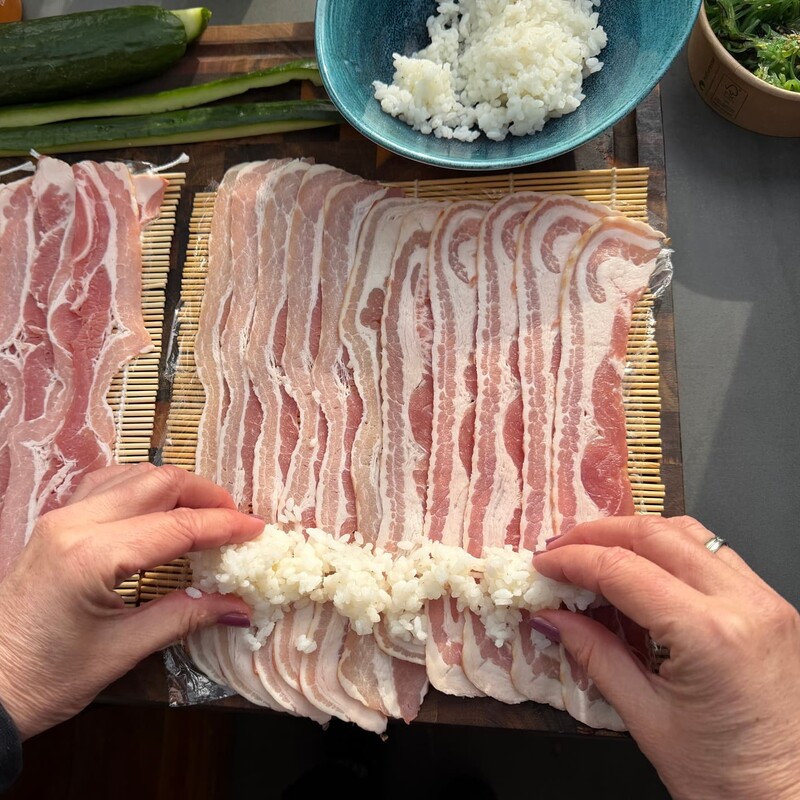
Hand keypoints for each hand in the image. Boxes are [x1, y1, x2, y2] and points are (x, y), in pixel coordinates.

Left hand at [0, 463, 262, 739]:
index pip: (177, 526)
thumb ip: (185, 617)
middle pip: (158, 482)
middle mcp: (75, 522)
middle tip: (235, 520)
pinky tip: (160, 509)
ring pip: (134, 475)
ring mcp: (61, 516)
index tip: (257, 530)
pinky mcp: (55, 522)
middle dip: (206, 495)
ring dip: (176, 487)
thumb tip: (241, 607)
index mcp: (93, 556)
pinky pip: (109, 483)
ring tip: (205, 513)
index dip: (224, 525)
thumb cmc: (49, 678)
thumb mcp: (122, 650)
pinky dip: (144, 487)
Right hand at [532, 515, 799, 799]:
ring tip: (597, 553)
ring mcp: (766, 601)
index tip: (542, 565)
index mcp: (709, 634)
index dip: (573, 559)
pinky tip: (646, 570)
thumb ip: (595, 656)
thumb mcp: (647, 720)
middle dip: (598, 534)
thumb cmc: (725, 780)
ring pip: (689, 533)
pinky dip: (672, 550)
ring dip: (636, 534)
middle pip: (655, 534)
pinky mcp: (775, 608)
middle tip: (560, 550)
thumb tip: (550, 617)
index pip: (622, 569)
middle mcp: (744, 603)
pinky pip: (716, 555)